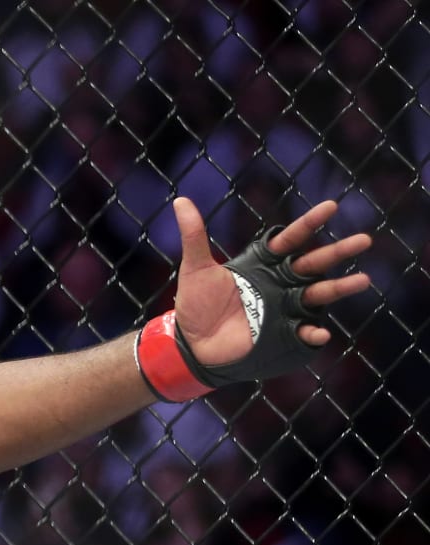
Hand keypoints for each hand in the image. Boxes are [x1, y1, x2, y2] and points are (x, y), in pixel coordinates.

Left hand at [173, 197, 372, 365]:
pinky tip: (321, 332)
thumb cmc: (196, 304)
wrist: (192, 343)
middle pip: (314, 263)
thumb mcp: (195, 269)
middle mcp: (281, 282)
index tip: (330, 206)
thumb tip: (181, 201)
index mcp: (264, 263)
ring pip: (319, 294)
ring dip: (340, 288)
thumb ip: (194, 236)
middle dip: (338, 252)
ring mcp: (285, 307)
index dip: (310, 223)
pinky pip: (303, 332)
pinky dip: (313, 332)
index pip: (292, 238)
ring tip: (363, 280)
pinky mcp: (282, 333)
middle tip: (364, 239)